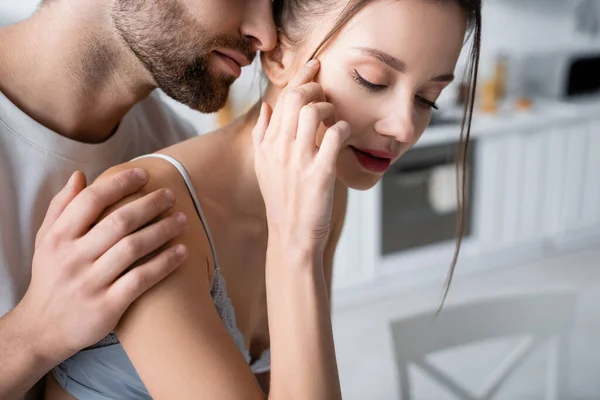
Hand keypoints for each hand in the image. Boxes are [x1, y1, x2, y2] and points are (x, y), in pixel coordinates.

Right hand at [18, 168, 188, 362]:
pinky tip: (182, 251)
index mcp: (58, 237)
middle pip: (119, 222)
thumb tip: (80, 175)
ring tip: (182, 219)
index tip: (144, 174)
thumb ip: (61, 207)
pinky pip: (141, 279)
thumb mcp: (46, 241)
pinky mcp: (107, 306)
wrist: (42, 329)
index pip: (91, 201)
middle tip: (171, 195)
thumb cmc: (51, 277)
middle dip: (150, 204)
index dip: (120, 183)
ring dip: (163, 230)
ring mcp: (90, 283)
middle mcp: (73, 258)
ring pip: (133, 248)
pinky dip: (164, 263)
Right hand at [252, 60, 349, 251]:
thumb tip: (266, 107)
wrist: (291, 234)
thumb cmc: (281, 199)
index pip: (282, 98)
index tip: (315, 67)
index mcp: (267, 144)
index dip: (301, 78)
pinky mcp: (320, 174)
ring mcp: (299, 160)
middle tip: (327, 94)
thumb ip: (261, 135)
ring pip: (314, 112)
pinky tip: (343, 134)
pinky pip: (334, 136)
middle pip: (297, 98)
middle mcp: (280, 148)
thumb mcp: (263, 166)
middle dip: (316, 88)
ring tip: (334, 117)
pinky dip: (342, 128)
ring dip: (330, 107)